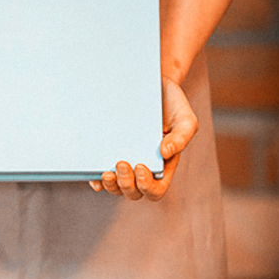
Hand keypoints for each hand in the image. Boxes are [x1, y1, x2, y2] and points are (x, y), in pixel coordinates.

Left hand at [89, 75, 197, 200]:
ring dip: (111, 186)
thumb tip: (165, 153)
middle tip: (121, 163)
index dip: (147, 186)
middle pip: (133, 192)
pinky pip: (100, 175)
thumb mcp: (185, 118)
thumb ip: (181, 137)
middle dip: (126, 184)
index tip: (141, 167)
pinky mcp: (109, 153)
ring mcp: (125, 162)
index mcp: (163, 166)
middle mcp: (143, 168)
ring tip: (107, 173)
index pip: (155, 190)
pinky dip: (96, 180)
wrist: (152, 85)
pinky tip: (93, 174)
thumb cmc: (171, 104)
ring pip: (116, 188)